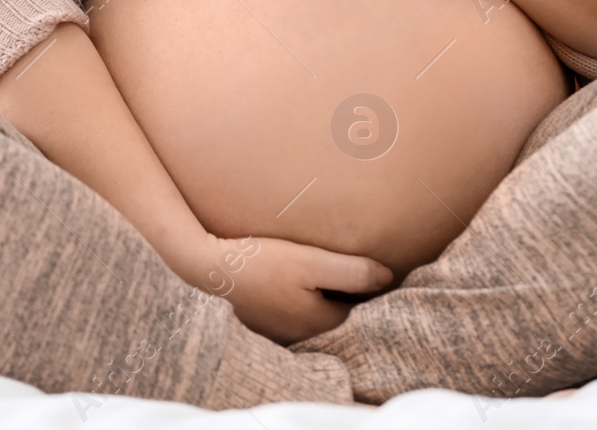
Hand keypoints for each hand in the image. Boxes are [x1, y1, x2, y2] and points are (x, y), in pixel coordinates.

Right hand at [193, 234, 394, 344]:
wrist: (209, 267)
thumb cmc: (262, 262)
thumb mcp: (311, 262)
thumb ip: (352, 271)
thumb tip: (387, 276)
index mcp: (320, 322)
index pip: (358, 309)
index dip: (364, 286)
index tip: (368, 264)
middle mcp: (302, 334)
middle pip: (335, 312)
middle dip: (343, 292)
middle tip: (346, 263)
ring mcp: (280, 330)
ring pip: (314, 312)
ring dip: (319, 295)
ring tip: (319, 268)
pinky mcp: (263, 321)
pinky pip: (292, 310)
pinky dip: (298, 297)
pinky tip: (291, 277)